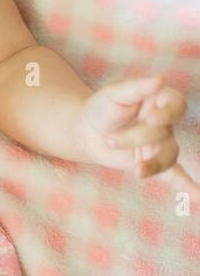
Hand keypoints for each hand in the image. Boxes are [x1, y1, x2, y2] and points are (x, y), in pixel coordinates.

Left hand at [73, 73, 199, 203]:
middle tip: (110, 139)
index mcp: (159, 100)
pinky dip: (185, 185)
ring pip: (169, 155)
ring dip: (153, 164)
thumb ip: (136, 87)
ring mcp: (160, 144)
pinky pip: (173, 175)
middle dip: (137, 138)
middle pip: (165, 133)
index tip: (151, 119)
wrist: (86, 131)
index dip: (168, 114)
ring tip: (136, 170)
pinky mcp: (152, 162)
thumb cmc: (102, 107)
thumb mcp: (114, 94)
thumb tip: (161, 79)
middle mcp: (164, 123)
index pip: (176, 106)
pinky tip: (197, 196)